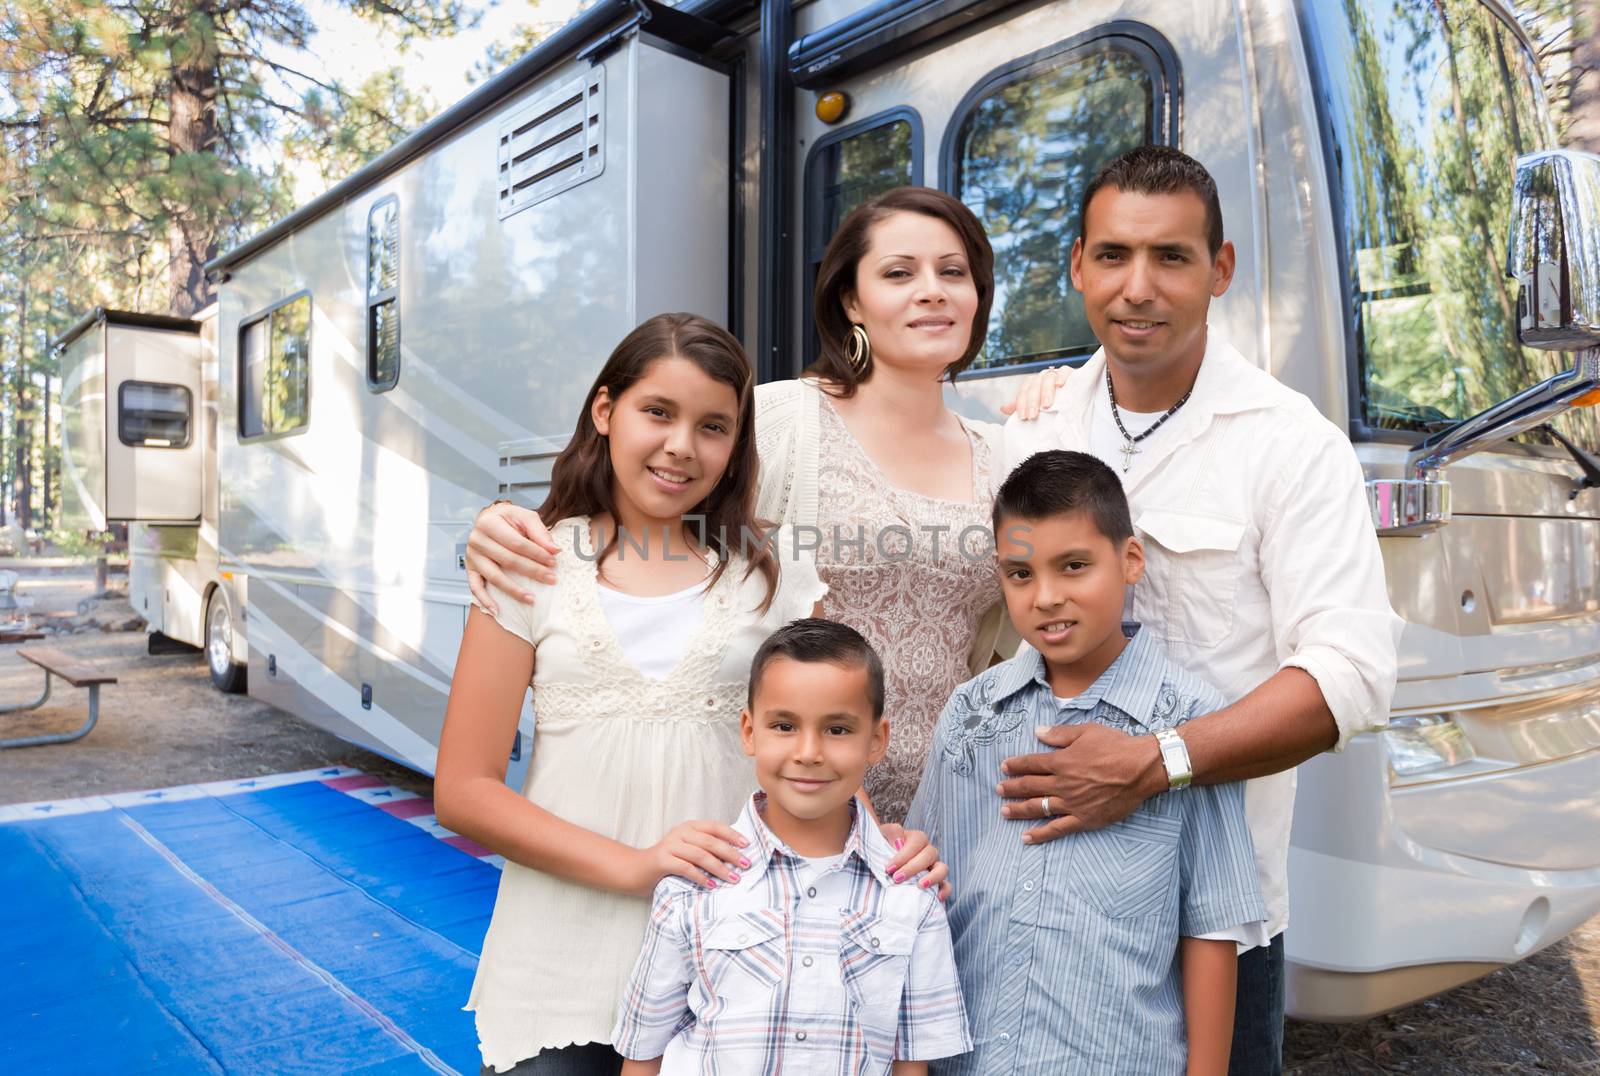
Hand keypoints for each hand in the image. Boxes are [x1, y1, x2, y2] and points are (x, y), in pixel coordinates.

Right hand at [466, 502, 559, 614]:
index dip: (537, 554)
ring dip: (514, 590)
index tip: (553, 562)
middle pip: (507, 560)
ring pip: (494, 577)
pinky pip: (475, 587)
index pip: (516, 543)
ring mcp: (471, 556)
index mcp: (489, 522)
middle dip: (532, 571)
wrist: (489, 520)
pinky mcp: (469, 568)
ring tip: (532, 599)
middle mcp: (476, 539)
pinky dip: (485, 600)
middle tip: (551, 579)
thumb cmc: (509, 519)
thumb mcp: (525, 517)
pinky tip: (497, 611)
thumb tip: (554, 550)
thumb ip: (540, 532)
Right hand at [636, 819, 751, 895]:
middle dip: (731, 853)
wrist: (636, 869)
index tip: (747, 845)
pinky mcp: (662, 860)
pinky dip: (700, 877)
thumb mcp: (687, 850)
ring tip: (733, 878)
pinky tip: (711, 885)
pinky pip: (685, 868)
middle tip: (746, 865)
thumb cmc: (667, 861)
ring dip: (719, 868)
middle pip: (710, 841)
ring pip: (700, 855)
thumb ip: (705, 849)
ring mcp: (670, 846)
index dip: (732, 835)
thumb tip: (734, 857)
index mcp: (689, 827)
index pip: (715, 827)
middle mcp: (680, 833)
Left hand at [879, 823, 951, 901]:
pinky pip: (946, 886)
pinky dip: (945, 891)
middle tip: (897, 878)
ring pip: (943, 868)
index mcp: (916, 838)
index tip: (889, 868)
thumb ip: (889, 832)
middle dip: (913, 867)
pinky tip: (937, 898)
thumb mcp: (881, 836)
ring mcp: (934, 867)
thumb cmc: (881, 850)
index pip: (917, 841)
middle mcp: (928, 851)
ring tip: (919, 886)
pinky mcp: (936, 883)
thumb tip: (899, 842)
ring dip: (933, 877)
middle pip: (930, 854)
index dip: (904, 855)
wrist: (882, 866)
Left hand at [994, 724, 1163, 844]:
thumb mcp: (1086, 732)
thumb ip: (1060, 734)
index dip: (1015, 765)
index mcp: (1061, 762)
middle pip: (1029, 786)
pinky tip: (1026, 837)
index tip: (1004, 768)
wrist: (1141, 769)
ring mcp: (1072, 803)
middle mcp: (1062, 784)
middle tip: (998, 790)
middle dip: (1011, 788)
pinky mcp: (1084, 819)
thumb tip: (1038, 732)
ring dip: (1019, 809)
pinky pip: (1057, 829)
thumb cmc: (1116, 747)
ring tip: (1004, 811)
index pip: (1031, 764)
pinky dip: (1040, 834)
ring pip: (1038, 807)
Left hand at [998, 366, 1071, 419]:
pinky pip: (1064, 371)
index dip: (1021, 405)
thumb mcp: (1035, 405)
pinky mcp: (1069, 372)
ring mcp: (1054, 374)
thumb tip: (1003, 409)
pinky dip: (1061, 377)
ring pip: (1047, 380)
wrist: (1072, 394)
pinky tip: (1060, 385)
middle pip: (1033, 387)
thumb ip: (1021, 406)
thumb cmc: (1051, 402)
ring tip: (1046, 405)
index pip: (1023, 393)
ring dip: (1046, 392)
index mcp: (1031, 384)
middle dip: (1032, 402)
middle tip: (1033, 415)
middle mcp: (1041, 378)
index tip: (1023, 418)